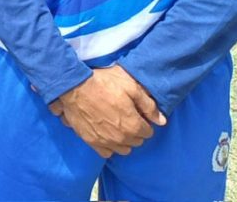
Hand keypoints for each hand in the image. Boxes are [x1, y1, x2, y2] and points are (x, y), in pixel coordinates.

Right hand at [48, 65, 165, 157]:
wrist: (74, 86)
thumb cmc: (103, 83)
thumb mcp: (130, 86)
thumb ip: (148, 105)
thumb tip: (162, 120)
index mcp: (133, 125)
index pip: (148, 132)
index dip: (144, 121)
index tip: (137, 113)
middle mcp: (121, 138)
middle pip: (137, 141)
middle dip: (135, 131)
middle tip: (127, 117)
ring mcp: (105, 142)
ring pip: (123, 149)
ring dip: (124, 140)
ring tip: (117, 126)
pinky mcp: (91, 141)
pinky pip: (106, 153)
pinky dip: (109, 146)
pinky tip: (106, 134)